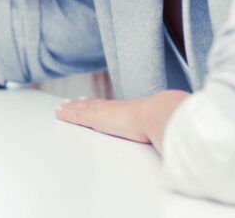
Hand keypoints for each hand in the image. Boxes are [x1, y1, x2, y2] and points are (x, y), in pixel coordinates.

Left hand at [55, 91, 189, 148]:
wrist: (160, 115)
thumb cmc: (164, 121)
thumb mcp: (161, 124)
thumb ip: (163, 127)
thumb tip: (175, 134)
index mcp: (130, 110)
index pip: (112, 106)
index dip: (101, 104)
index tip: (93, 101)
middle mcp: (116, 108)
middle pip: (94, 105)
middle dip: (82, 104)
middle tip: (70, 102)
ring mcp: (106, 112)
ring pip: (83, 109)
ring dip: (71, 108)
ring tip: (61, 106)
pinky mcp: (98, 119)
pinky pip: (78, 116)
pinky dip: (67, 114)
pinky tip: (59, 113)